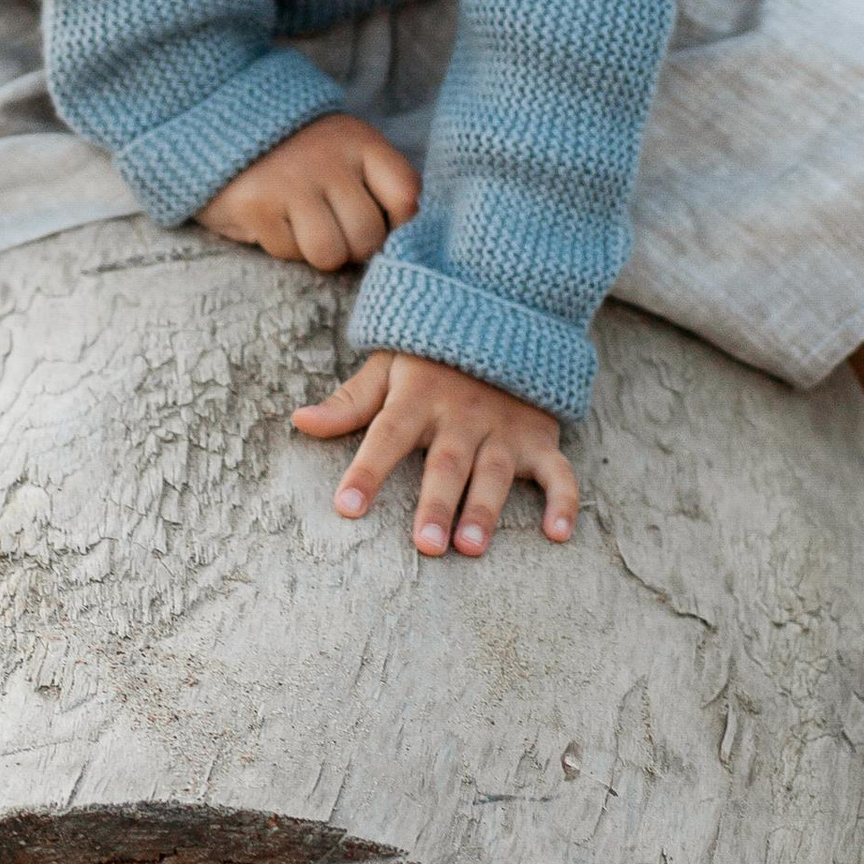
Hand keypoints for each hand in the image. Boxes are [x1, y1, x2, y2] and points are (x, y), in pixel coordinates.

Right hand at [198, 113, 418, 271]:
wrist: (222, 128)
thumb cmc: (299, 154)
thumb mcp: (345, 151)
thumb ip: (375, 185)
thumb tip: (400, 240)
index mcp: (360, 141)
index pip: (406, 194)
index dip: (400, 223)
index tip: (382, 223)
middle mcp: (328, 158)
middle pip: (368, 236)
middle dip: (353, 247)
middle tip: (333, 228)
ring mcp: (290, 181)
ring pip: (331, 254)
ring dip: (319, 252)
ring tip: (305, 228)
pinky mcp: (257, 205)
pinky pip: (289, 253)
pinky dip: (284, 246)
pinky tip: (274, 219)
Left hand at [292, 349, 579, 558]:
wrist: (503, 316)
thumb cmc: (432, 357)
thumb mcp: (387, 367)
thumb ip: (349, 402)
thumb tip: (300, 421)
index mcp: (417, 397)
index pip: (386, 436)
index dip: (366, 470)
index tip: (346, 507)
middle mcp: (462, 414)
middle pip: (446, 463)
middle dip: (436, 504)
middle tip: (426, 546)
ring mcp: (504, 426)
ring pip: (495, 471)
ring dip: (484, 509)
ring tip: (472, 547)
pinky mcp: (539, 437)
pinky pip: (558, 471)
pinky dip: (563, 501)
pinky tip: (558, 534)